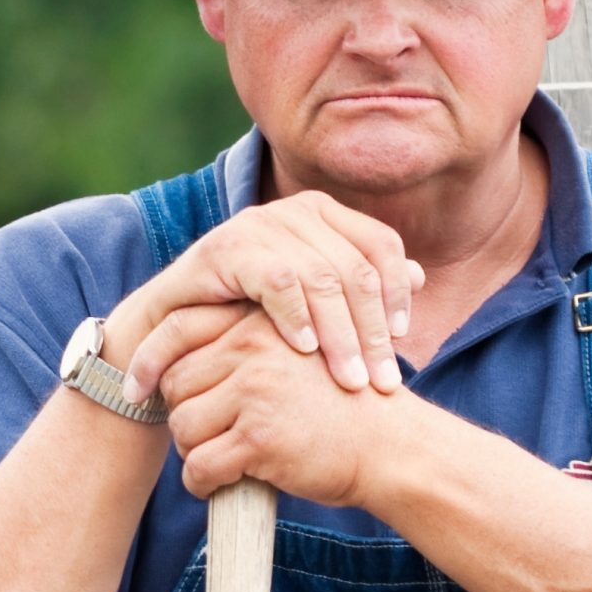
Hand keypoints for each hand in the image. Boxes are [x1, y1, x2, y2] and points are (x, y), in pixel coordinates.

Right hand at [115, 192, 423, 398]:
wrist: (169, 330)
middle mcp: (294, 210)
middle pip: (356, 268)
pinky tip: (305, 352)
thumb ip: (360, 288)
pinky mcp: (226, 249)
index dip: (398, 293)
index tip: (403, 342)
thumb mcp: (311, 304)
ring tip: (350, 380)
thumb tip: (422, 275)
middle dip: (373, 330)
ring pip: (322, 278)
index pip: (381, 246)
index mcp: (322, 214)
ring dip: (340, 335)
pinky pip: (278, 281)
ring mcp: (258, 225)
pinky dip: (296, 318)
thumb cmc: (247, 318)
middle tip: (382, 381)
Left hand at [157, 304, 414, 506]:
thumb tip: (177, 362)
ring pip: (183, 426)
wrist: (392, 446)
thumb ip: (248, 347)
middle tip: (208, 436)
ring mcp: (255, 392)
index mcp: (261, 322)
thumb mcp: (298, 354)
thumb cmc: (342, 405)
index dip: (147, 360)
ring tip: (220, 459)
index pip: (178, 328)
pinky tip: (218, 485)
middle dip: (184, 414)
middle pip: (175, 382)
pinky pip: (200, 465)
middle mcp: (253, 348)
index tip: (136, 389)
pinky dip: (202, 483)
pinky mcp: (259, 439)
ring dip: (193, 450)